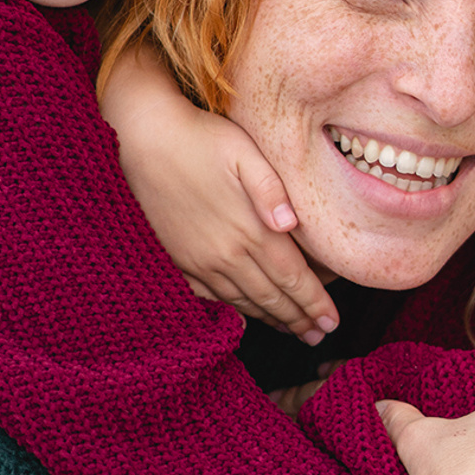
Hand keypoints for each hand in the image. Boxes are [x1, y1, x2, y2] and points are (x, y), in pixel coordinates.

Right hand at [100, 45, 338, 341]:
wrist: (141, 140)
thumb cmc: (200, 138)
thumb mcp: (244, 151)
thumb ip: (272, 188)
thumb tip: (292, 225)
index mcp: (251, 229)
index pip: (293, 277)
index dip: (315, 303)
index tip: (333, 322)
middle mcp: (226, 254)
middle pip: (271, 296)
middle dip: (299, 318)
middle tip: (318, 335)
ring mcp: (199, 261)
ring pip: (243, 301)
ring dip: (270, 319)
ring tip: (291, 330)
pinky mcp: (178, 258)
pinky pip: (211, 296)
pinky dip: (233, 310)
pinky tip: (242, 315)